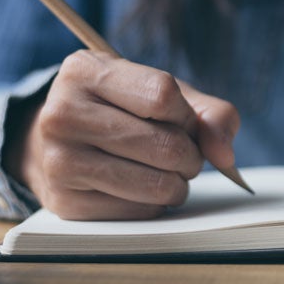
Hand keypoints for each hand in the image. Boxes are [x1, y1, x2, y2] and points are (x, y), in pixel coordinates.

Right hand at [3, 50, 239, 219]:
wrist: (60, 144)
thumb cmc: (122, 113)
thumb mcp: (160, 94)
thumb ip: (209, 114)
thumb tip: (224, 156)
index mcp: (85, 71)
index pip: (162, 95)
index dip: (187, 115)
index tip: (183, 121)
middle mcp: (61, 113)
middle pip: (165, 145)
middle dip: (191, 157)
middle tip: (183, 156)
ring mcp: (58, 160)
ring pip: (155, 185)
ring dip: (177, 185)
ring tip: (166, 173)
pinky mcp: (63, 202)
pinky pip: (139, 212)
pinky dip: (153, 205)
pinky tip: (138, 190)